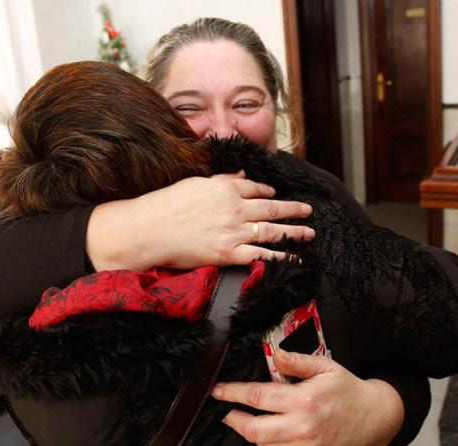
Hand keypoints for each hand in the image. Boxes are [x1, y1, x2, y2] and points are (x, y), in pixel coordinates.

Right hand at [87, 171, 314, 270]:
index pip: (254, 188)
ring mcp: (233, 232)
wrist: (149, 229)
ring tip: (309, 233)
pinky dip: (280, 256)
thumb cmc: (165, 205)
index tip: (276, 195)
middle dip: (293, 209)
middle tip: (308, 211)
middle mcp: (234, 208)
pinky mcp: (228, 254)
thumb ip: (220, 179)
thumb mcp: (194, 183)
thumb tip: (240, 174)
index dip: (268, 192)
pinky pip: (261, 255)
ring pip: (272, 230)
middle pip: (271, 208)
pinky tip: (293, 257)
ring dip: (294, 232)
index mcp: (225, 189)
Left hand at [210, 349, 403, 445]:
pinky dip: (272, 444)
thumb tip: (273, 353)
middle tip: (227, 411)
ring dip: (255, 431)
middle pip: (253, 430)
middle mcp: (304, 428)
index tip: (218, 391)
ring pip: (263, 444)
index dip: (232, 393)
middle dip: (234, 419)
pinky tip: (281, 432)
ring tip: (261, 418)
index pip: (256, 397)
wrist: (374, 420)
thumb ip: (296, 361)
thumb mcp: (325, 367)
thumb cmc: (348, 391)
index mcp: (304, 400)